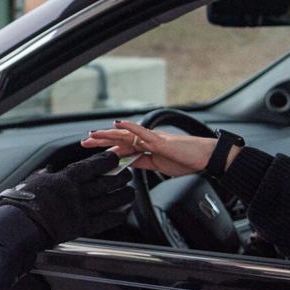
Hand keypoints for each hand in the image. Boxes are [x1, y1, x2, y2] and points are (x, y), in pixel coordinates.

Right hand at [0, 150, 134, 246]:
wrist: (20, 224)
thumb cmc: (22, 201)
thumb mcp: (34, 180)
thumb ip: (47, 175)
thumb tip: (49, 171)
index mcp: (66, 179)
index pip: (93, 166)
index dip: (107, 160)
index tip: (114, 157)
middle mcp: (77, 193)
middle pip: (107, 182)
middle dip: (121, 176)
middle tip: (127, 174)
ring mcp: (81, 211)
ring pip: (111, 200)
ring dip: (124, 195)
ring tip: (130, 191)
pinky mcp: (82, 227)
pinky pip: (106, 221)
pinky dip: (117, 216)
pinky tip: (123, 212)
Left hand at [80, 120, 232, 176]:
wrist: (206, 158)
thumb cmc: (186, 160)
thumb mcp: (158, 165)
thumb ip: (142, 162)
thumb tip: (128, 163)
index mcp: (146, 147)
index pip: (122, 147)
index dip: (106, 149)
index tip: (92, 151)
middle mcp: (147, 140)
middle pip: (119, 139)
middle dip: (101, 141)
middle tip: (84, 142)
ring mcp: (153, 139)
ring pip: (126, 135)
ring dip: (108, 134)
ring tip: (93, 134)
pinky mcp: (160, 140)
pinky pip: (142, 133)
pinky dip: (130, 127)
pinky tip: (118, 124)